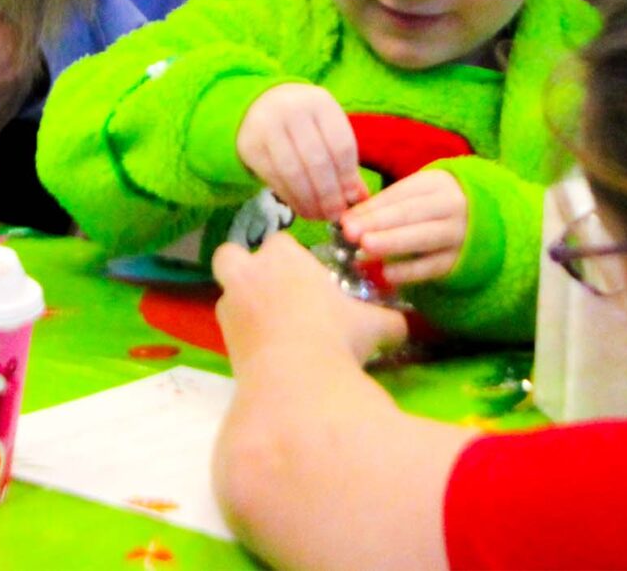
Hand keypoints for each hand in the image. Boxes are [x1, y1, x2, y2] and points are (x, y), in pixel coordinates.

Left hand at [215, 232, 405, 369]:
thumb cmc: (335, 338)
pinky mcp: (223, 341)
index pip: (280, 242)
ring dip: (241, 302)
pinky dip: (243, 336)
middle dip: (244, 266)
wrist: (296, 384)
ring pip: (226, 293)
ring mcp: (231, 307)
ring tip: (270, 324)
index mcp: (284, 258)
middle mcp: (250, 275)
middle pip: (231, 254)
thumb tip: (403, 326)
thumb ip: (388, 321)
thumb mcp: (372, 326)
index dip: (291, 257)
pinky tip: (268, 352)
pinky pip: (229, 329)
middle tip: (271, 288)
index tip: (307, 277)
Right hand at [235, 84, 364, 221]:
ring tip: (319, 215)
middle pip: (317, 160)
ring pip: (293, 172)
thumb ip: (344, 162)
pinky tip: (302, 208)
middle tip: (336, 214)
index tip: (353, 200)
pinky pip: (274, 178)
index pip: (341, 145)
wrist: (261, 104)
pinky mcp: (250, 146)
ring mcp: (267, 126)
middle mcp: (292, 109)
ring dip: (309, 200)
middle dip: (329, 194)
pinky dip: (291, 198)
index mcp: (320, 102)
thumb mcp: (327, 130)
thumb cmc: (305, 122)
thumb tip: (360, 199)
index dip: (348, 177)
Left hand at [340, 169, 469, 285]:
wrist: (479, 226)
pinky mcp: (459, 261)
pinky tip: (386, 273)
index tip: (345, 220)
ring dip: (392, 243)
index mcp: (436, 184)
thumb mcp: (415, 197)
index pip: (400, 194)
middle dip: (379, 222)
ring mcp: (458, 234)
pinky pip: (432, 266)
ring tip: (365, 248)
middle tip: (350, 233)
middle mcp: (451, 206)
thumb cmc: (431, 209)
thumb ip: (384, 206)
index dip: (372, 207)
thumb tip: (348, 220)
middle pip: (411, 213)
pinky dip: (409, 271)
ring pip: (423, 238)